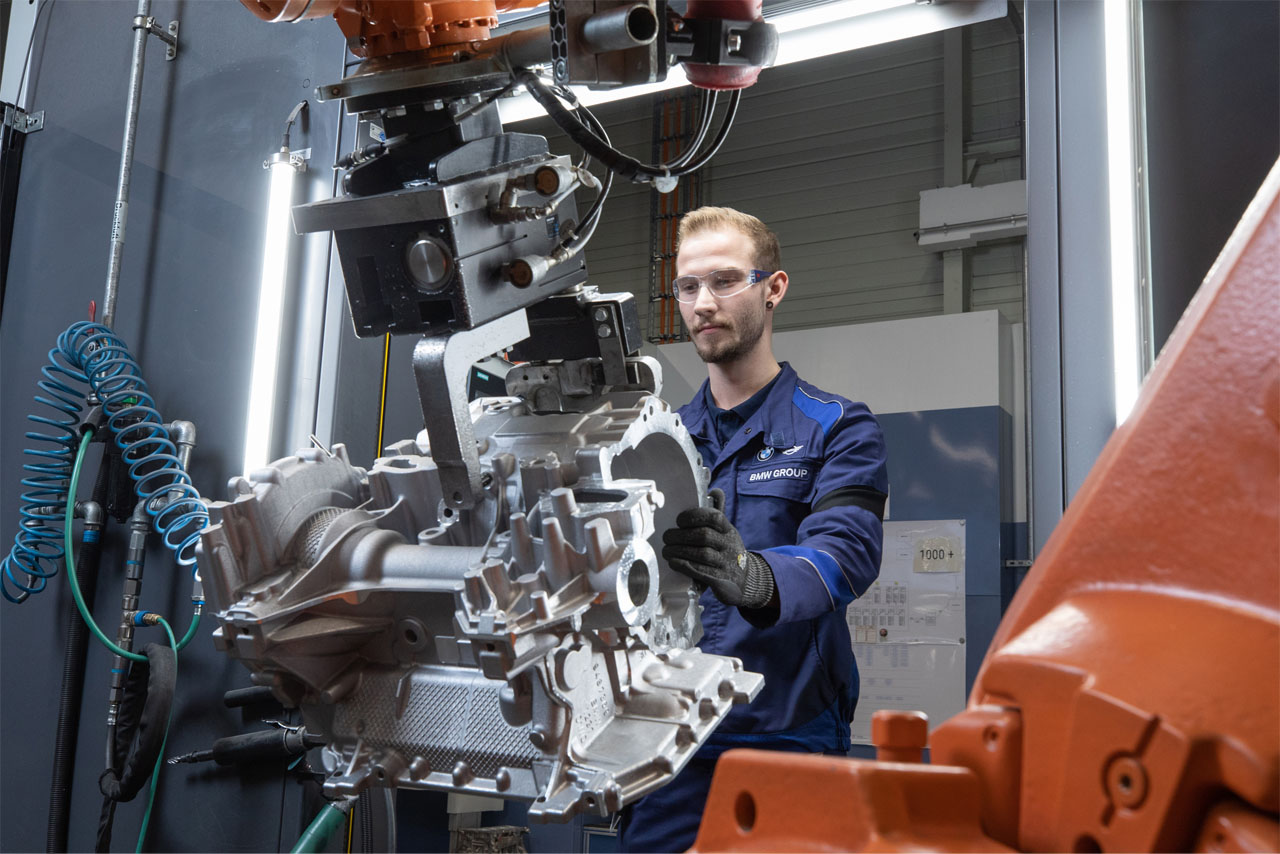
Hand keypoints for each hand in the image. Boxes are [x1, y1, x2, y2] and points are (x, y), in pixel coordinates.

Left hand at [661, 489, 775, 608]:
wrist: (746, 580)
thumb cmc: (728, 552)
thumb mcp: (726, 532)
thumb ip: (717, 513)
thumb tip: (714, 491)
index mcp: (729, 530)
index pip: (715, 517)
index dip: (694, 516)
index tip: (679, 520)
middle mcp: (730, 545)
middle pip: (704, 536)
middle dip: (681, 536)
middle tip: (666, 537)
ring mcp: (727, 564)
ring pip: (702, 554)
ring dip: (679, 551)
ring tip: (666, 551)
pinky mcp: (721, 581)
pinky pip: (701, 572)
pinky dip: (685, 566)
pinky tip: (674, 562)